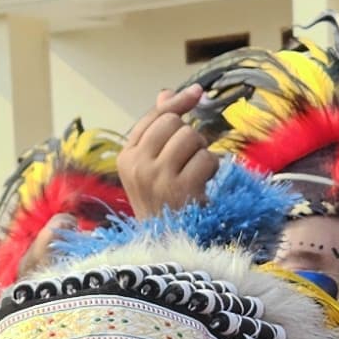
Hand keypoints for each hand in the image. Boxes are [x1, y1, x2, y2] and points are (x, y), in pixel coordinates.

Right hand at [118, 86, 219, 217]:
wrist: (167, 245)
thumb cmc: (163, 203)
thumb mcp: (151, 166)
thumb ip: (157, 130)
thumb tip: (166, 92)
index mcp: (126, 157)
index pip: (153, 117)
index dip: (176, 103)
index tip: (197, 92)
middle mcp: (137, 165)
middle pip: (173, 123)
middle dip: (189, 135)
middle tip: (189, 159)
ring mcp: (158, 177)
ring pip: (191, 137)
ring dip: (202, 151)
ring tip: (195, 173)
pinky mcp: (181, 189)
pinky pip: (207, 158)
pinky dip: (212, 169)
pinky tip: (203, 185)